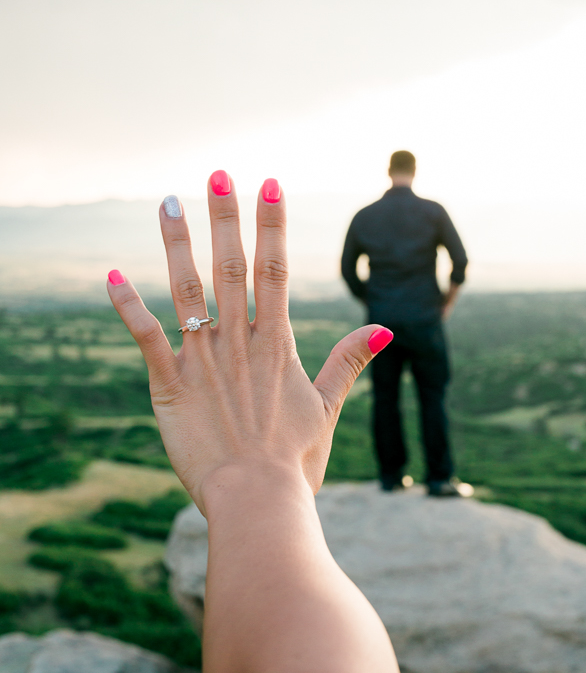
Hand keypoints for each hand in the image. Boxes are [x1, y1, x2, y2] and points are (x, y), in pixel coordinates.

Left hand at [106, 172, 390, 516]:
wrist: (257, 498)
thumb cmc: (295, 459)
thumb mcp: (328, 407)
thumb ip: (350, 361)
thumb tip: (386, 327)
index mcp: (277, 344)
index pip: (276, 270)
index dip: (272, 226)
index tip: (270, 186)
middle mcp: (239, 342)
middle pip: (232, 267)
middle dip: (226, 217)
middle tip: (218, 174)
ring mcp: (201, 360)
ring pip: (187, 289)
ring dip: (177, 244)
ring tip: (168, 201)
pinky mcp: (169, 385)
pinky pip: (144, 336)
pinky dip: (127, 305)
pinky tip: (112, 274)